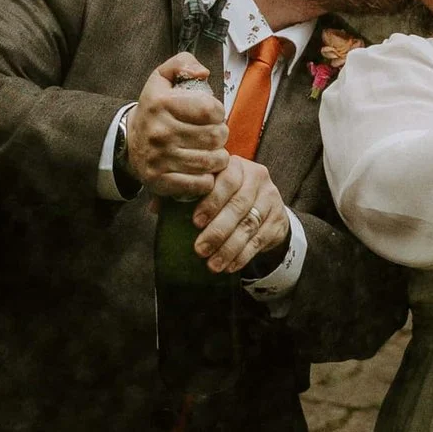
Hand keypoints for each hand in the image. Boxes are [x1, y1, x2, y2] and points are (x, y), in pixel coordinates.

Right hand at [128, 53, 226, 200]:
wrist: (128, 142)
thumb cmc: (155, 109)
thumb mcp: (162, 78)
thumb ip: (183, 63)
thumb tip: (203, 73)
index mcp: (161, 104)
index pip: (212, 109)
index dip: (219, 112)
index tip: (212, 116)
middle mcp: (159, 132)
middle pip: (216, 136)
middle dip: (220, 135)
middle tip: (213, 135)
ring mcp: (159, 159)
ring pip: (212, 161)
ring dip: (218, 157)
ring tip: (211, 152)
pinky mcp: (161, 181)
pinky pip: (201, 183)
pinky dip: (207, 178)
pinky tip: (202, 170)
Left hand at [190, 153, 291, 276]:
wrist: (262, 206)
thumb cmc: (224, 196)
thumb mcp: (205, 189)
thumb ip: (182, 195)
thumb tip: (155, 207)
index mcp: (234, 165)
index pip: (226, 179)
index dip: (211, 201)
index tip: (196, 222)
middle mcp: (256, 176)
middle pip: (239, 205)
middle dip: (218, 230)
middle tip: (200, 250)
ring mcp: (270, 197)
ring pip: (249, 224)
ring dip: (229, 247)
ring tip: (212, 264)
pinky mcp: (278, 218)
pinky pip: (260, 239)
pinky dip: (244, 255)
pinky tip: (230, 266)